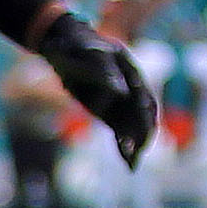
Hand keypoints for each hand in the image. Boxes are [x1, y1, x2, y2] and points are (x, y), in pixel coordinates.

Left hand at [38, 14, 158, 166]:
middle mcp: (130, 83)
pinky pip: (121, 129)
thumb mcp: (82, 53)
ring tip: (133, 162)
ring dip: (136, 142)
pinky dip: (124, 144)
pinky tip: (128, 161)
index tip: (136, 123)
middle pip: (144, 110)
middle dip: (142, 131)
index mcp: (127, 66)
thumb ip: (100, 70)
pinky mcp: (110, 111)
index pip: (139, 91)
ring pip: (135, 123)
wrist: (63, 46)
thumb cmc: (72, 46)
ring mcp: (122, 98)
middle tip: (138, 149)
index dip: (139, 108)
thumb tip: (121, 91)